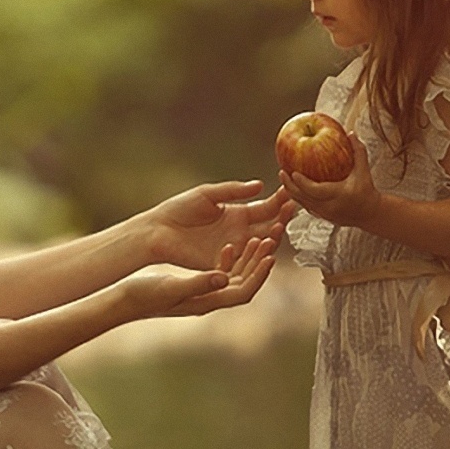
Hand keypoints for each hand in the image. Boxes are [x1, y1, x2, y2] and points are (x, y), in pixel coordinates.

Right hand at [123, 236, 278, 318]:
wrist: (124, 301)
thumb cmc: (145, 297)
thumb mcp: (172, 288)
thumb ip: (199, 283)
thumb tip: (224, 277)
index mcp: (208, 303)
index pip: (243, 292)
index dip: (259, 276)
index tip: (269, 257)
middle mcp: (210, 300)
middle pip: (244, 282)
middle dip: (259, 262)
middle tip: (271, 240)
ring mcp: (203, 294)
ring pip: (234, 276)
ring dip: (247, 258)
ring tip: (258, 238)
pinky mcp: (196, 286)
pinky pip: (220, 272)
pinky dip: (228, 258)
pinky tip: (228, 244)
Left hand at [142, 180, 297, 270]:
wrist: (157, 230)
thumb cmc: (180, 209)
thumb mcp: (208, 195)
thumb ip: (233, 191)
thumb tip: (260, 185)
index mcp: (238, 213)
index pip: (266, 208)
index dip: (280, 201)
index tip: (291, 192)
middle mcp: (240, 232)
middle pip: (269, 226)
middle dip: (282, 217)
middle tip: (292, 208)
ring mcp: (234, 248)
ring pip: (261, 245)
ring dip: (272, 236)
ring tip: (279, 226)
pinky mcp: (223, 263)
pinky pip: (244, 261)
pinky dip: (255, 253)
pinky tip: (263, 243)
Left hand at [278, 142, 378, 227]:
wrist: (369, 213)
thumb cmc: (366, 190)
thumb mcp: (364, 170)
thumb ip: (358, 152)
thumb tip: (351, 134)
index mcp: (339, 195)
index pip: (315, 191)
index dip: (302, 183)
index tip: (293, 172)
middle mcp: (329, 207)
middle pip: (303, 198)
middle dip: (289, 186)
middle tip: (282, 172)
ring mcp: (324, 214)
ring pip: (302, 203)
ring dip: (291, 191)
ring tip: (283, 177)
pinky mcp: (321, 216)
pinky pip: (305, 205)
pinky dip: (297, 196)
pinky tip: (291, 186)